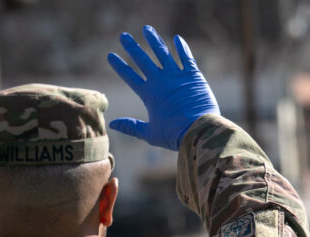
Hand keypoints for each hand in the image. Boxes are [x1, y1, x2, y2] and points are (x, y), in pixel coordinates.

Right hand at [108, 25, 219, 150]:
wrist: (198, 130)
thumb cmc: (174, 135)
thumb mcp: (150, 133)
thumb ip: (131, 126)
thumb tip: (112, 124)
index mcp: (149, 94)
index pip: (129, 76)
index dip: (119, 65)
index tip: (111, 55)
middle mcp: (160, 81)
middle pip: (143, 60)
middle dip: (132, 47)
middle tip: (124, 36)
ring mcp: (177, 76)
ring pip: (163, 53)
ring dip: (154, 40)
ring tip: (147, 29)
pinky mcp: (193, 76)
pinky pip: (186, 58)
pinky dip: (182, 47)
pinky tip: (177, 38)